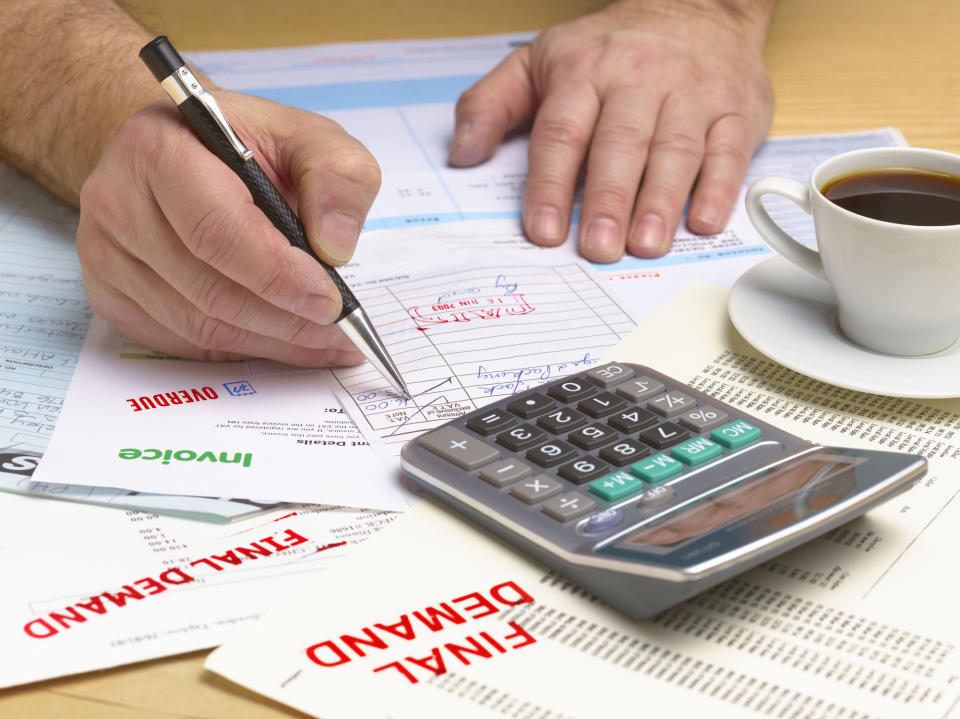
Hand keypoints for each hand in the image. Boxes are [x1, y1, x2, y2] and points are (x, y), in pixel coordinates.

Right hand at [77, 91, 380, 364]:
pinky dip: (241, 350)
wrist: (184, 153)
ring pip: (198, 326)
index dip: (278, 275)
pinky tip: (283, 342)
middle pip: (209, 289)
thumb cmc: (248, 146)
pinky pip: (182, 342)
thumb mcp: (308, 137)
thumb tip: (335, 247)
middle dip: (286, 320)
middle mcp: (117, 201)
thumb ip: (338, 177)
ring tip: (325, 343)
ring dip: (270, 343)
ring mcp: (104, 254)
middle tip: (340, 333)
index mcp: (160, 149)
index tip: (330, 301)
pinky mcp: (111, 294)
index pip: (216, 230)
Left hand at [449, 0, 774, 260]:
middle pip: (621, 144)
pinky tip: (703, 222)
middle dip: (608, 199)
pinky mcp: (736, 109)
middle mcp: (639, 80)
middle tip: (598, 248)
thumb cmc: (608, 49)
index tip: (544, 231)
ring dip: (661, 201)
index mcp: (584, 73)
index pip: (562, 133)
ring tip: (646, 244)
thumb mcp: (538, 62)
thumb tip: (460, 155)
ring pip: (676, 150)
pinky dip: (721, 188)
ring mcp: (692, 94)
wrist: (695, 6)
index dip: (551, 185)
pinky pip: (730, 150)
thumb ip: (490, 105)